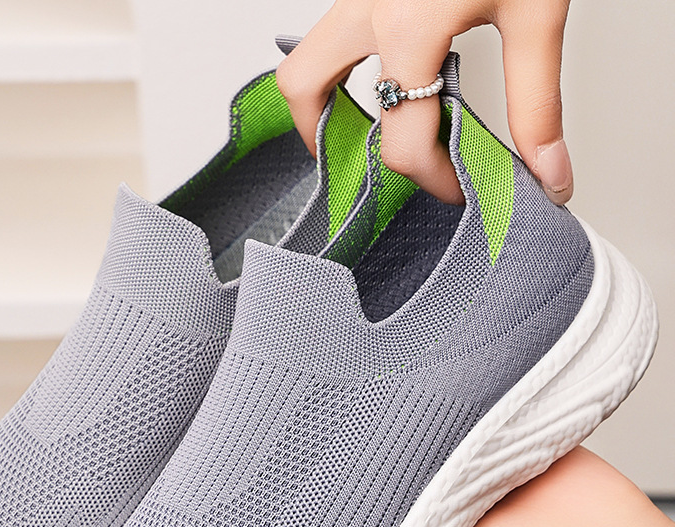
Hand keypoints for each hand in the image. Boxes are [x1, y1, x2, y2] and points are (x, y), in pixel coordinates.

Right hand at [277, 0, 573, 204]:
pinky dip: (339, 74)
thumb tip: (546, 170)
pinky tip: (378, 83)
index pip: (403, 142)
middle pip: (307, 95)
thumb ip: (537, 102)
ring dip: (320, 108)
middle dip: (334, 145)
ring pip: (302, 62)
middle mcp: (367, 8)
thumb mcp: (535, 13)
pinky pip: (327, 39)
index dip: (432, 180)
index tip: (457, 186)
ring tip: (360, 135)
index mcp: (409, 26)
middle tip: (375, 168)